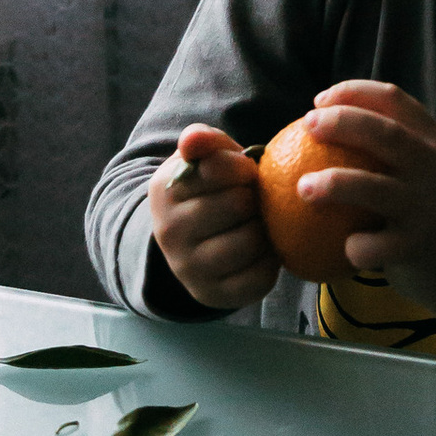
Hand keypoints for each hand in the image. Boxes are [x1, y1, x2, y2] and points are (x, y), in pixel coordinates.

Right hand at [146, 125, 276, 313]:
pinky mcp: (212, 295)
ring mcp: (188, 268)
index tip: (245, 173)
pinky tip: (262, 251)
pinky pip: (259, 276)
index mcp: (165, 191)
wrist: (190, 244)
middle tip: (253, 202)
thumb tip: (191, 142)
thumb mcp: (202, 160)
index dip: (243, 168)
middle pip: (238, 204)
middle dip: (254, 199)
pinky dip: (270, 261)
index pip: (217, 169)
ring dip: (264, 230)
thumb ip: (202, 140)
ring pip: (250, 241)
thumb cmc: (206, 191)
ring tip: (257, 224)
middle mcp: (169, 232)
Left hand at [300, 81, 435, 343]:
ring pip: (375, 189)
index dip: (352, 92)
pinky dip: (356, 245)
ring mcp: (427, 207)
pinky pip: (376, 245)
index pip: (392, 99)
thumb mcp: (420, 167)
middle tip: (308, 125)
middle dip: (342, 122)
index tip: (319, 101)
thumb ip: (386, 145)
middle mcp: (434, 168)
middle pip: (385, 134)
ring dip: (335, 184)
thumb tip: (313, 124)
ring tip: (301, 187)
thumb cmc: (422, 204)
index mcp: (433, 140)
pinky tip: (345, 247)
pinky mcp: (417, 247)